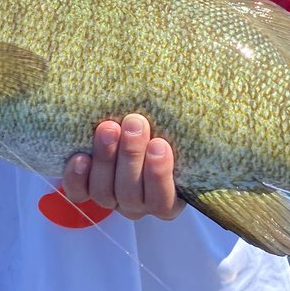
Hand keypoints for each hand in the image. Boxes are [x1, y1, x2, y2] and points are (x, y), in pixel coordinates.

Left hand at [62, 114, 183, 221]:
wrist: (132, 128)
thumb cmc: (163, 129)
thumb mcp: (179, 130)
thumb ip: (187, 123)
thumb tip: (212, 86)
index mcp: (169, 199)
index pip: (164, 201)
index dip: (159, 176)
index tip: (161, 144)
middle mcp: (139, 205)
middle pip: (132, 194)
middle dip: (131, 157)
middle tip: (134, 124)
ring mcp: (111, 200)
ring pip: (104, 193)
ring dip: (106, 160)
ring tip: (108, 128)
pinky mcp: (86, 191)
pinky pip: (78, 194)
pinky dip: (76, 178)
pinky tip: (79, 156)